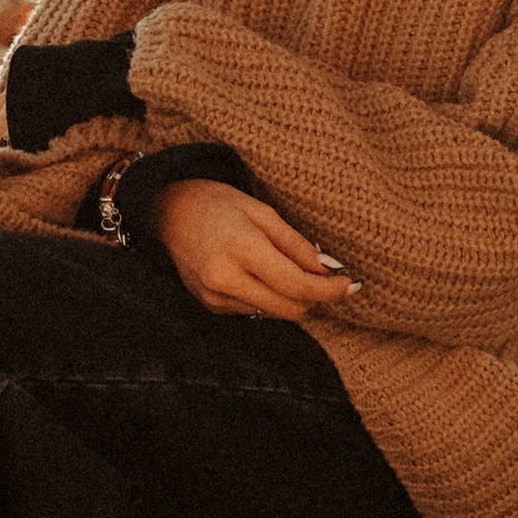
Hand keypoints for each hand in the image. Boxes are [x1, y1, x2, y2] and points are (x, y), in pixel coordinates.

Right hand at [154, 176, 346, 318]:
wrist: (167, 212)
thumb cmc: (217, 203)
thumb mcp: (262, 212)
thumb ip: (297, 245)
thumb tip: (330, 269)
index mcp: (242, 250)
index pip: (298, 285)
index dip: (330, 290)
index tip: (350, 283)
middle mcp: (226, 280)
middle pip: (291, 308)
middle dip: (315, 296)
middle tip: (326, 275)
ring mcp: (216, 298)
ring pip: (275, 314)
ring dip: (292, 298)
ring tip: (288, 267)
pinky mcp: (211, 306)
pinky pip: (255, 311)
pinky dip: (269, 298)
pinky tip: (261, 274)